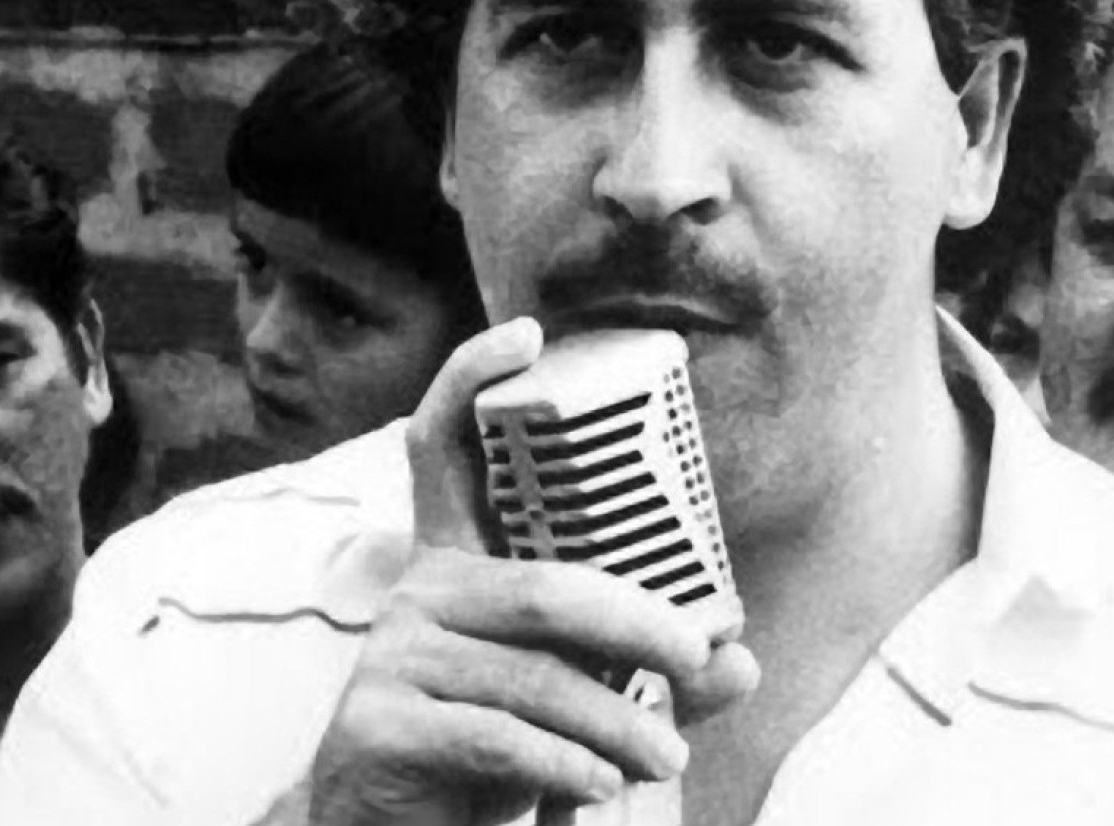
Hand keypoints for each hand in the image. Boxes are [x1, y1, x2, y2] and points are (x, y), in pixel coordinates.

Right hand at [308, 319, 758, 825]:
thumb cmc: (488, 752)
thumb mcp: (574, 703)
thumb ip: (648, 676)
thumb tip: (738, 655)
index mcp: (456, 566)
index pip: (446, 448)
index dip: (472, 378)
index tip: (528, 332)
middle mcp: (417, 594)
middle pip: (543, 584)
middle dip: (636, 620)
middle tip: (697, 656)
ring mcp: (391, 656)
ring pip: (532, 673)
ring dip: (615, 721)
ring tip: (666, 759)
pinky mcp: (375, 723)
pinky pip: (493, 735)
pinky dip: (561, 764)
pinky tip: (600, 786)